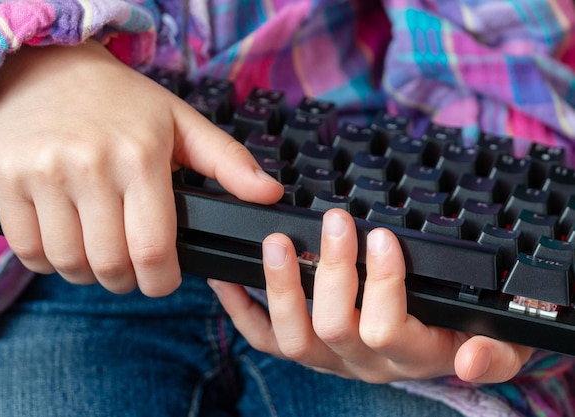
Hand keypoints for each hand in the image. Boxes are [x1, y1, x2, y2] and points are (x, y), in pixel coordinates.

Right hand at [0, 40, 282, 295]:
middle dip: (128, 281)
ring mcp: (44, 173)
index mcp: (141, 157)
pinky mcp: (7, 180)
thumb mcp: (182, 123)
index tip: (163, 280)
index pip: (154, 249)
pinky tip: (66, 244)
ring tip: (101, 255)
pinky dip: (48, 262)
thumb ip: (229, 163)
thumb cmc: (123, 102)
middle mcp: (91, 166)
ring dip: (89, 274)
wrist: (50, 68)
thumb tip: (270, 195)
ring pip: (69, 263)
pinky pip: (27, 250)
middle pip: (111, 265)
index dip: (162, 281)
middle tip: (133, 269)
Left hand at [208, 208, 532, 382]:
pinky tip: (228, 277)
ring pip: (293, 335)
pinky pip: (263, 338)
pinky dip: (241, 308)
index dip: (383, 283)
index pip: (388, 327)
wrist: (438, 347)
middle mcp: (364, 361)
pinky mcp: (302, 350)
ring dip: (282, 286)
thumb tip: (472, 361)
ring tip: (278, 242)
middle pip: (335, 325)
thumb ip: (495, 354)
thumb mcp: (498, 341)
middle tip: (335, 221)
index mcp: (411, 354)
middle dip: (333, 270)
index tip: (381, 236)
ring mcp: (328, 357)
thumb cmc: (462, 331)